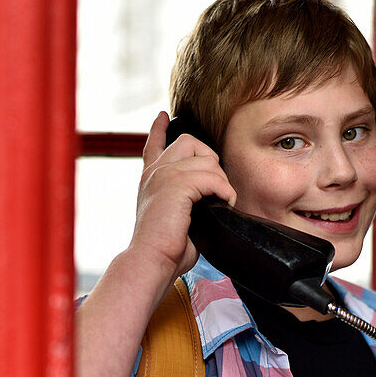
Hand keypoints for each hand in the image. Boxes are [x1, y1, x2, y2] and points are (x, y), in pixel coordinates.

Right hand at [128, 111, 236, 280]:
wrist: (151, 260)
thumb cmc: (165, 248)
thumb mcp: (174, 217)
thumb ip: (187, 199)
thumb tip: (212, 198)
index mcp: (151, 179)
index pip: (154, 145)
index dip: (159, 128)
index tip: (162, 116)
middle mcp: (155, 172)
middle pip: (190, 142)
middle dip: (210, 160)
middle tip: (214, 188)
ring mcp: (164, 175)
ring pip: (207, 160)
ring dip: (221, 182)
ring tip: (220, 202)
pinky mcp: (176, 185)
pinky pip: (213, 177)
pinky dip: (224, 191)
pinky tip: (223, 204)